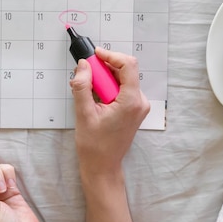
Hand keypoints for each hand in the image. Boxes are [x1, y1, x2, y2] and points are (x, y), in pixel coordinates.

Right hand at [70, 47, 149, 176]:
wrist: (103, 166)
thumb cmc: (95, 146)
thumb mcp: (83, 113)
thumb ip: (82, 86)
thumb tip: (83, 65)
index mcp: (131, 102)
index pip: (128, 65)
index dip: (111, 55)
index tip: (95, 55)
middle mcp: (140, 102)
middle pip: (125, 71)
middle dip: (103, 69)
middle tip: (84, 75)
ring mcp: (138, 106)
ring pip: (122, 79)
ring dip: (104, 79)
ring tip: (87, 91)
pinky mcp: (134, 109)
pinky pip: (122, 89)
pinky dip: (108, 88)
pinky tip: (95, 98)